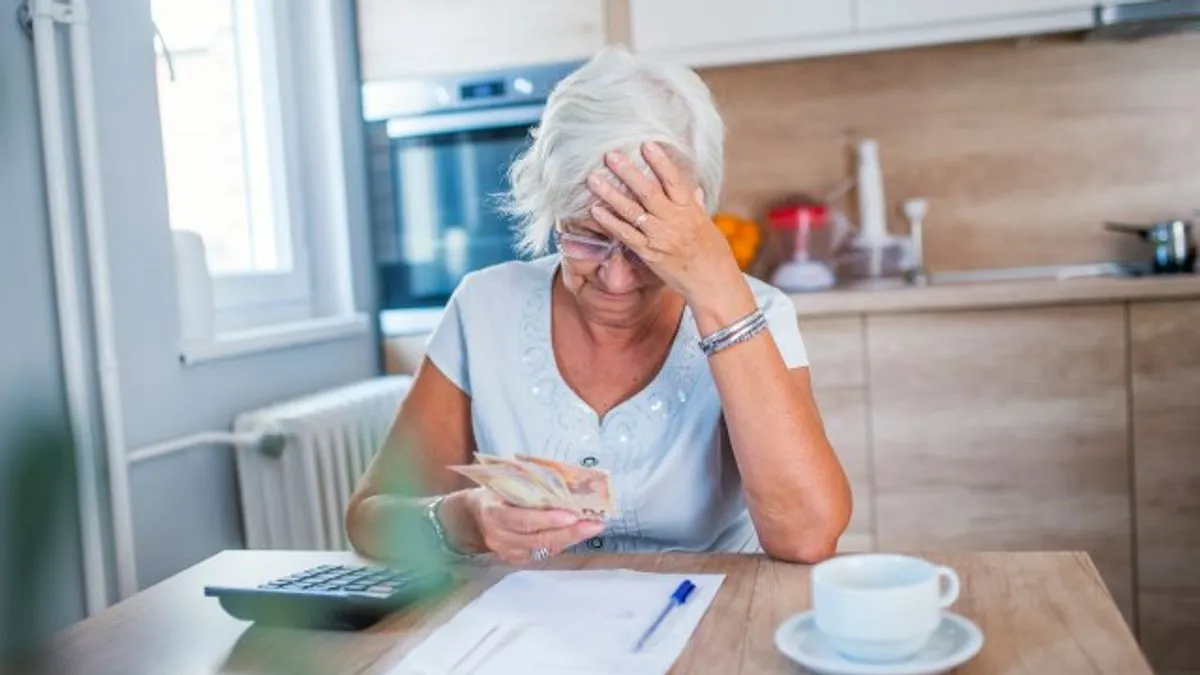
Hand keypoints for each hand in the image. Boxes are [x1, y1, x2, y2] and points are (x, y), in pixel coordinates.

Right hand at [458, 488, 605, 564]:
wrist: (473, 516)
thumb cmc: (494, 492)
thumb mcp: (505, 481)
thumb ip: (529, 482)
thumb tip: (566, 479)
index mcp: (493, 514)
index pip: (522, 520)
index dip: (547, 519)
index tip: (572, 514)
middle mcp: (499, 537)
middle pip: (538, 539)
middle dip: (569, 532)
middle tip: (594, 523)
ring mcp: (507, 552)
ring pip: (543, 549)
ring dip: (571, 538)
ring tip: (593, 527)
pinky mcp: (516, 560)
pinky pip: (543, 554)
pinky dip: (562, 543)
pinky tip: (578, 534)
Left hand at [586, 142, 753, 318]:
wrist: (713, 283)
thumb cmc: (712, 253)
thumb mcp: (706, 224)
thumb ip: (695, 206)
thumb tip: (693, 189)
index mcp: (690, 210)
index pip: (674, 180)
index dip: (660, 162)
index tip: (646, 144)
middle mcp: (674, 221)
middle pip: (648, 192)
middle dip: (628, 172)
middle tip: (610, 155)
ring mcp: (660, 237)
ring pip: (632, 211)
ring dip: (611, 194)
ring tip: (593, 179)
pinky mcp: (649, 253)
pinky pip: (626, 235)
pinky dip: (610, 222)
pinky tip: (595, 210)